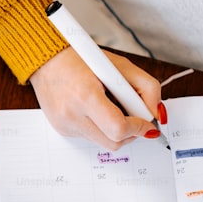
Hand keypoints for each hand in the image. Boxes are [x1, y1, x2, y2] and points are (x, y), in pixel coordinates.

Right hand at [29, 47, 163, 149]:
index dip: (138, 128)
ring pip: (103, 142)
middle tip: (134, 117)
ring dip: (114, 130)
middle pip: (114, 142)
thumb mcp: (120, 66)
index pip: (119, 128)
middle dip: (130, 133)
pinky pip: (90, 137)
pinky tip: (92, 108)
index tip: (146, 123)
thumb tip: (156, 114)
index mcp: (85, 95)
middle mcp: (72, 114)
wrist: (46, 60)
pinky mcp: (61, 129)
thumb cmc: (81, 59)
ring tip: (109, 106)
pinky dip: (99, 126)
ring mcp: (65, 125)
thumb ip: (146, 88)